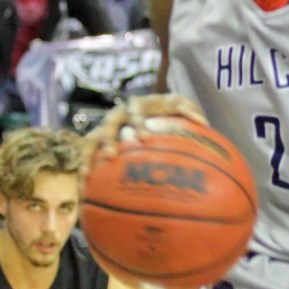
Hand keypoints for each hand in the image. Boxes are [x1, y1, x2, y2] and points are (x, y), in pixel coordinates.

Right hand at [82, 94, 208, 163]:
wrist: (145, 118)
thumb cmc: (167, 115)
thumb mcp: (180, 110)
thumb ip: (190, 112)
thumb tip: (204, 123)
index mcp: (140, 106)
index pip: (137, 109)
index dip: (138, 122)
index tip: (143, 137)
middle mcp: (120, 115)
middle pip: (111, 121)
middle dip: (110, 137)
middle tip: (115, 153)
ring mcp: (106, 127)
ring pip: (94, 137)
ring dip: (95, 151)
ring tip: (94, 169)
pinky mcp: (95, 141)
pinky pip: (85, 154)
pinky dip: (84, 166)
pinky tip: (85, 182)